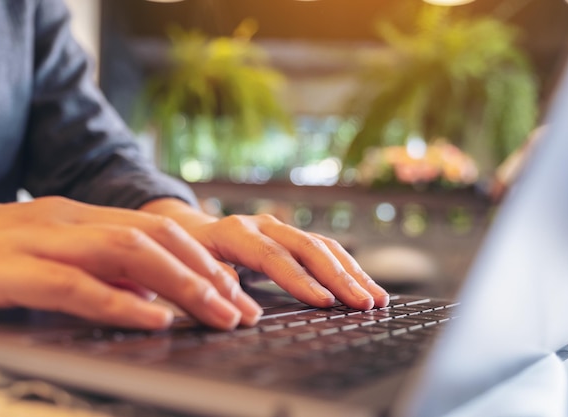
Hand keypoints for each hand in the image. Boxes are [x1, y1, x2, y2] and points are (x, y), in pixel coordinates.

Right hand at [0, 197, 261, 329]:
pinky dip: (119, 302)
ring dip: (182, 285)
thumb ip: (99, 274)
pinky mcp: (8, 269)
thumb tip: (152, 297)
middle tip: (243, 309)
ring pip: (128, 252)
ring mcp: (39, 240)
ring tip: (218, 314)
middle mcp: (69, 220)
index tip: (237, 291)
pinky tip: (154, 319)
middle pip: (156, 238)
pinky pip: (74, 285)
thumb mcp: (50, 260)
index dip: (204, 260)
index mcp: (81, 217)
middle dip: (207, 274)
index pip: (159, 230)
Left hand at [141, 199, 388, 309]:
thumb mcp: (190, 267)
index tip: (324, 302)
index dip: (299, 279)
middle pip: (308, 247)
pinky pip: (327, 250)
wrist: (193, 231)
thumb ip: (213, 282)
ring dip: (352, 273)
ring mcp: (282, 230)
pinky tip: (365, 287)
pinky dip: (348, 269)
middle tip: (364, 303)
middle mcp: (264, 225)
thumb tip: (239, 306)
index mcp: (235, 232)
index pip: (272, 256)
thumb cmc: (190, 254)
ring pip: (324, 247)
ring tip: (376, 299)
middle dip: (339, 277)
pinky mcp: (294, 239)